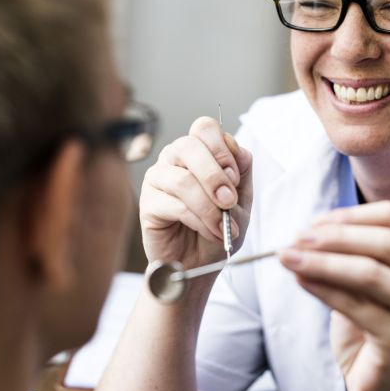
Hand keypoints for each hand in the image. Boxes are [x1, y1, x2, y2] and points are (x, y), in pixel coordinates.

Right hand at [140, 116, 252, 271]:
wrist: (201, 262)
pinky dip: (199, 221)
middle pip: (190, 146)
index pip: (204, 128)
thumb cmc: (218, 227)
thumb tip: (237, 148)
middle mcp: (173, 158)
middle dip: (215, 175)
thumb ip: (241, 171)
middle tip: (230, 202)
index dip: (222, 149)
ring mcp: (157, 179)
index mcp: (197, 150)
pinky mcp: (148, 204)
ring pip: (183, 180)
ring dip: (210, 207)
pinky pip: (175, 205)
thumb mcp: (241, 199)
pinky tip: (210, 232)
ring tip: (223, 227)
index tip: (235, 178)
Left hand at [278, 200, 389, 390]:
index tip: (314, 222)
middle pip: (385, 242)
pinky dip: (323, 289)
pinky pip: (356, 306)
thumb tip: (307, 234)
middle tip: (297, 238)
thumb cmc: (373, 338)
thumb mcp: (362, 291)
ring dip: (322, 261)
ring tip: (288, 257)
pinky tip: (300, 280)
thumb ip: (347, 261)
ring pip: (370, 272)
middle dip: (335, 236)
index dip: (350, 216)